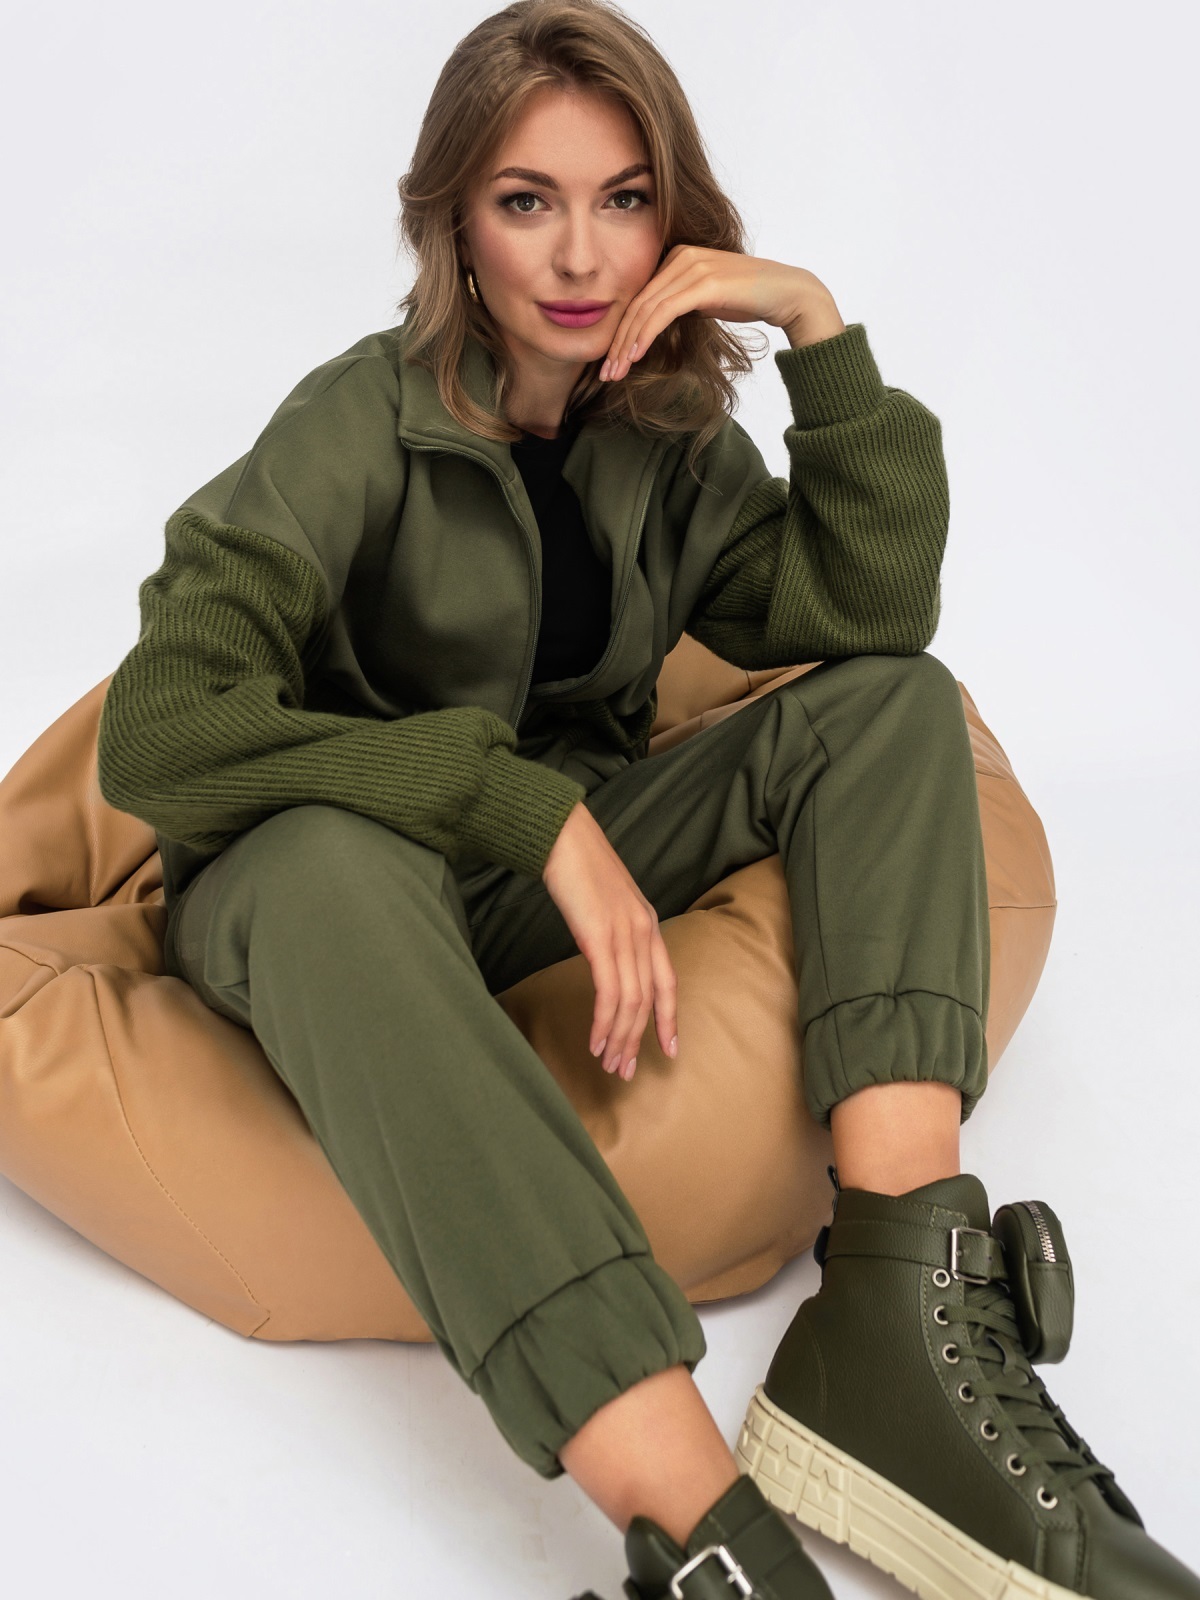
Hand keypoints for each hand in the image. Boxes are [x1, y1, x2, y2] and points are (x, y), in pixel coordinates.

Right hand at [542, 801, 678, 1082]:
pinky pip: (609, 993)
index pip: (668, 981)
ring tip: (608, 1063)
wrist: (560, 834)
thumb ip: (613, 929)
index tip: (669, 1048)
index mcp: (648, 923)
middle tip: (624, 1071)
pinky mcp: (599, 938)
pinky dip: (604, 1022)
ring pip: (631, 1002)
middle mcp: (643, 931)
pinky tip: (595, 1040)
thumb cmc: (576, 865)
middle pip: (649, 999)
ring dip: (620, 1038)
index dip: (670, 1017)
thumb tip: (606, 958)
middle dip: (638, 1040)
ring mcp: (624, 934)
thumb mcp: (604, 902)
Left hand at [599, 246, 841, 380]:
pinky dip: (646, 334)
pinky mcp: (703, 281)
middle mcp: (681, 256)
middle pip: (637, 303)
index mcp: (678, 257)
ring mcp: (692, 266)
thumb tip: (659, 323)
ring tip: (615, 372)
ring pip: (646, 309)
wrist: (788, 293)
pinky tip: (635, 356)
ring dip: (627, 344)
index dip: (621, 331)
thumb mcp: (708, 300)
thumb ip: (682, 304)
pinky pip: (664, 311)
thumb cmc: (751, 299)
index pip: (640, 298)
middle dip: (617, 341)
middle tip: (605, 372)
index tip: (611, 361)